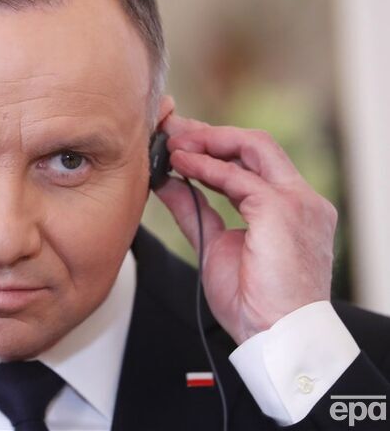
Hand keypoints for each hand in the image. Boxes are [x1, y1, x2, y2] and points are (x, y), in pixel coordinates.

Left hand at [154, 113, 337, 344]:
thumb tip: (167, 181)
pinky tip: (181, 164)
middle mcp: (299, 199)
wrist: (275, 337)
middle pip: (256, 144)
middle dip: (209, 132)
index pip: (254, 160)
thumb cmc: (253, 302)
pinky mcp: (282, 211)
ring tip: (172, 142)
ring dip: (206, 140)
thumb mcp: (214, 244)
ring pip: (252, 147)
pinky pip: (238, 177)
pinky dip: (205, 166)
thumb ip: (194, 210)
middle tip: (172, 130)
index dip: (215, 145)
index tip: (180, 141)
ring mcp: (296, 202)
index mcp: (289, 207)